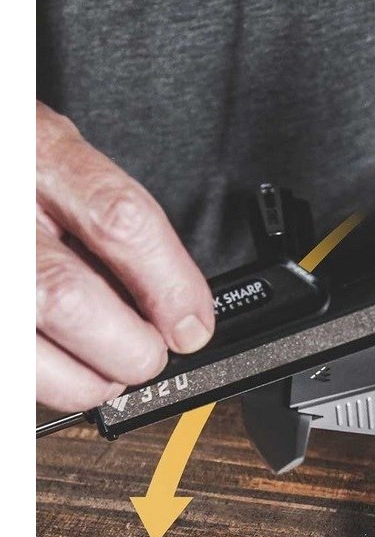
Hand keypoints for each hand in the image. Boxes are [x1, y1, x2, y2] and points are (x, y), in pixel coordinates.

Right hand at [36, 101, 214, 411]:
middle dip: (129, 348)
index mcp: (41, 155)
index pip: (121, 222)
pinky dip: (47, 380)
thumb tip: (177, 306)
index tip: (193, 324)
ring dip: (87, 379)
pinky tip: (62, 366)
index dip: (170, 285)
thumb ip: (114, 220)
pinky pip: (10, 371)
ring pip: (27, 351)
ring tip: (107, 371)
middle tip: (149, 355)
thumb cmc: (16, 165)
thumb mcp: (65, 159)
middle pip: (67, 297)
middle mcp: (3, 211)